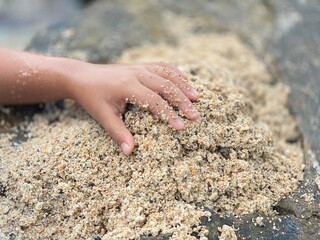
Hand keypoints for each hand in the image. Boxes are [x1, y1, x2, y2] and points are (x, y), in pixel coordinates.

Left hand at [69, 62, 199, 154]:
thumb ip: (118, 133)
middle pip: (166, 86)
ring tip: (197, 97)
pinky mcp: (140, 65)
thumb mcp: (103, 116)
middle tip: (195, 115)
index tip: (181, 127)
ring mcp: (139, 67)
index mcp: (127, 86)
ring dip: (183, 85)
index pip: (154, 101)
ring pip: (167, 73)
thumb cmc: (92, 98)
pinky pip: (162, 65)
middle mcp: (136, 74)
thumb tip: (129, 152)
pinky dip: (175, 72)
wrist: (82, 76)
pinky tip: (185, 79)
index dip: (169, 114)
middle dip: (182, 100)